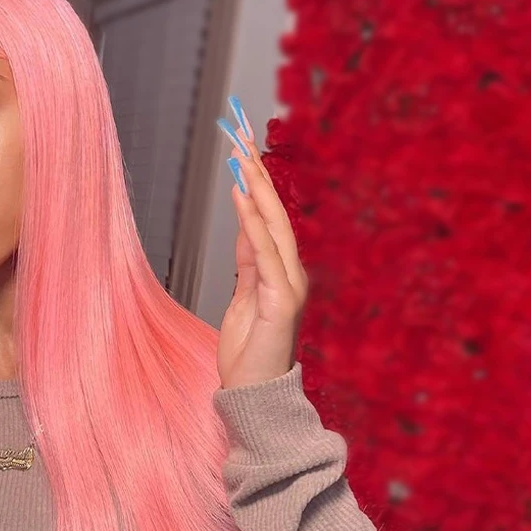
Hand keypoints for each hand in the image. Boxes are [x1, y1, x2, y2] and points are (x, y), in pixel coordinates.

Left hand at [215, 101, 307, 389]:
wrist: (253, 395)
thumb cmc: (248, 354)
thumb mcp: (242, 299)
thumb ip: (248, 263)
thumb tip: (246, 224)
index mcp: (280, 271)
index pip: (267, 217)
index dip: (255, 182)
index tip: (239, 148)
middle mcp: (291, 273)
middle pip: (273, 211)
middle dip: (256, 172)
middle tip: (239, 134)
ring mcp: (289, 286)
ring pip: (273, 225)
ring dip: (256, 188)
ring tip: (240, 155)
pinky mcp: (280, 302)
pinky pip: (266, 254)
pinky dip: (254, 223)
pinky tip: (243, 197)